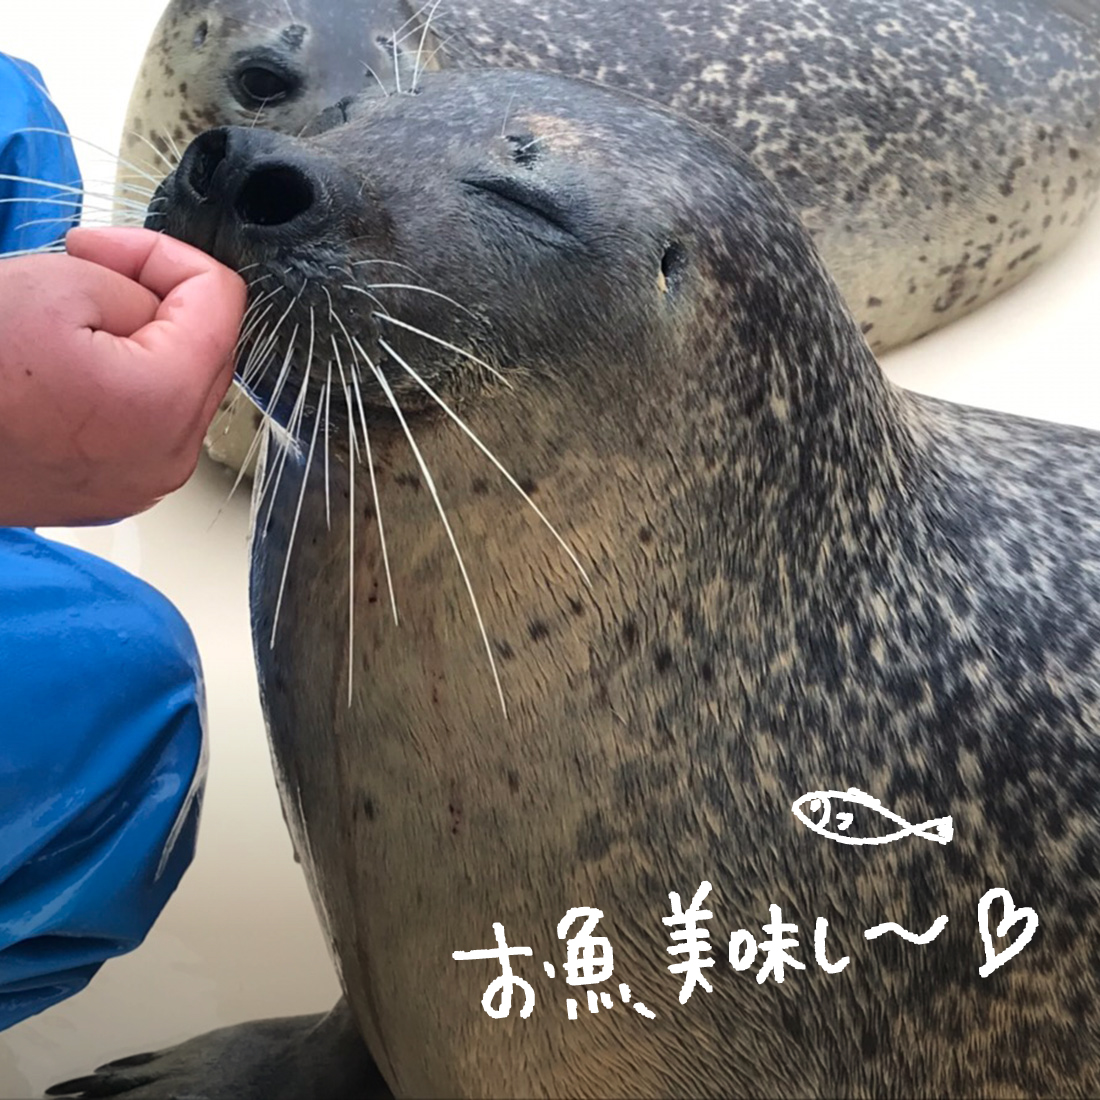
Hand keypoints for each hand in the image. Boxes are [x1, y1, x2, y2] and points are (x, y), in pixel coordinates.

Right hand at [0, 227, 245, 526]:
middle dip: (152, 300)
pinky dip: (119, 388)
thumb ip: (137, 283)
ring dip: (134, 344)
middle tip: (84, 277)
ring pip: (174, 387)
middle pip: (205, 347)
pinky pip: (144, 425)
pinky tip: (62, 375)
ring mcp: (142, 483)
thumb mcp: (56, 284)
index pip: (219, 298)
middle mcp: (170, 456)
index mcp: (167, 402)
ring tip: (63, 331)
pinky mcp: (114, 492)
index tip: (105, 247)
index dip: (165, 254)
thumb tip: (158, 305)